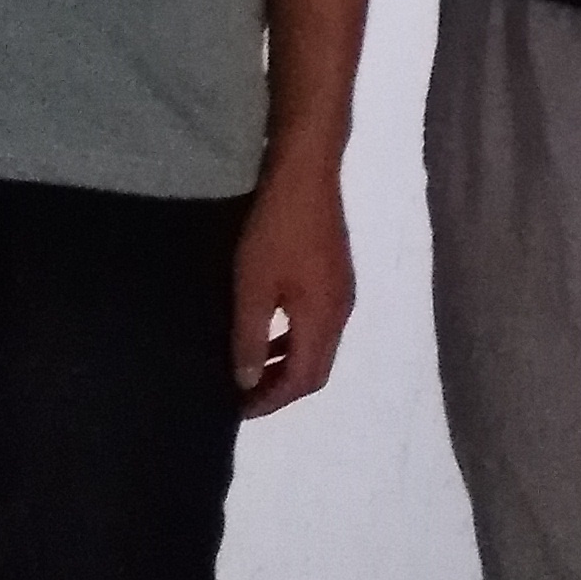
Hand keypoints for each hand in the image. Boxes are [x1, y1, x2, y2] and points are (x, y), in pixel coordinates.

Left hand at [230, 157, 355, 416]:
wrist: (306, 170)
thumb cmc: (275, 229)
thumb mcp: (253, 286)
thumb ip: (251, 338)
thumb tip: (249, 381)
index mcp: (325, 318)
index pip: (305, 379)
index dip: (273, 400)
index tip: (239, 409)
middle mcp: (342, 310)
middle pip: (318, 366)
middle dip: (282, 387)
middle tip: (244, 394)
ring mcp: (342, 288)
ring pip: (319, 343)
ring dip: (288, 361)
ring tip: (251, 364)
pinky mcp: (335, 270)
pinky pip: (318, 321)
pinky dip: (294, 337)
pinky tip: (269, 325)